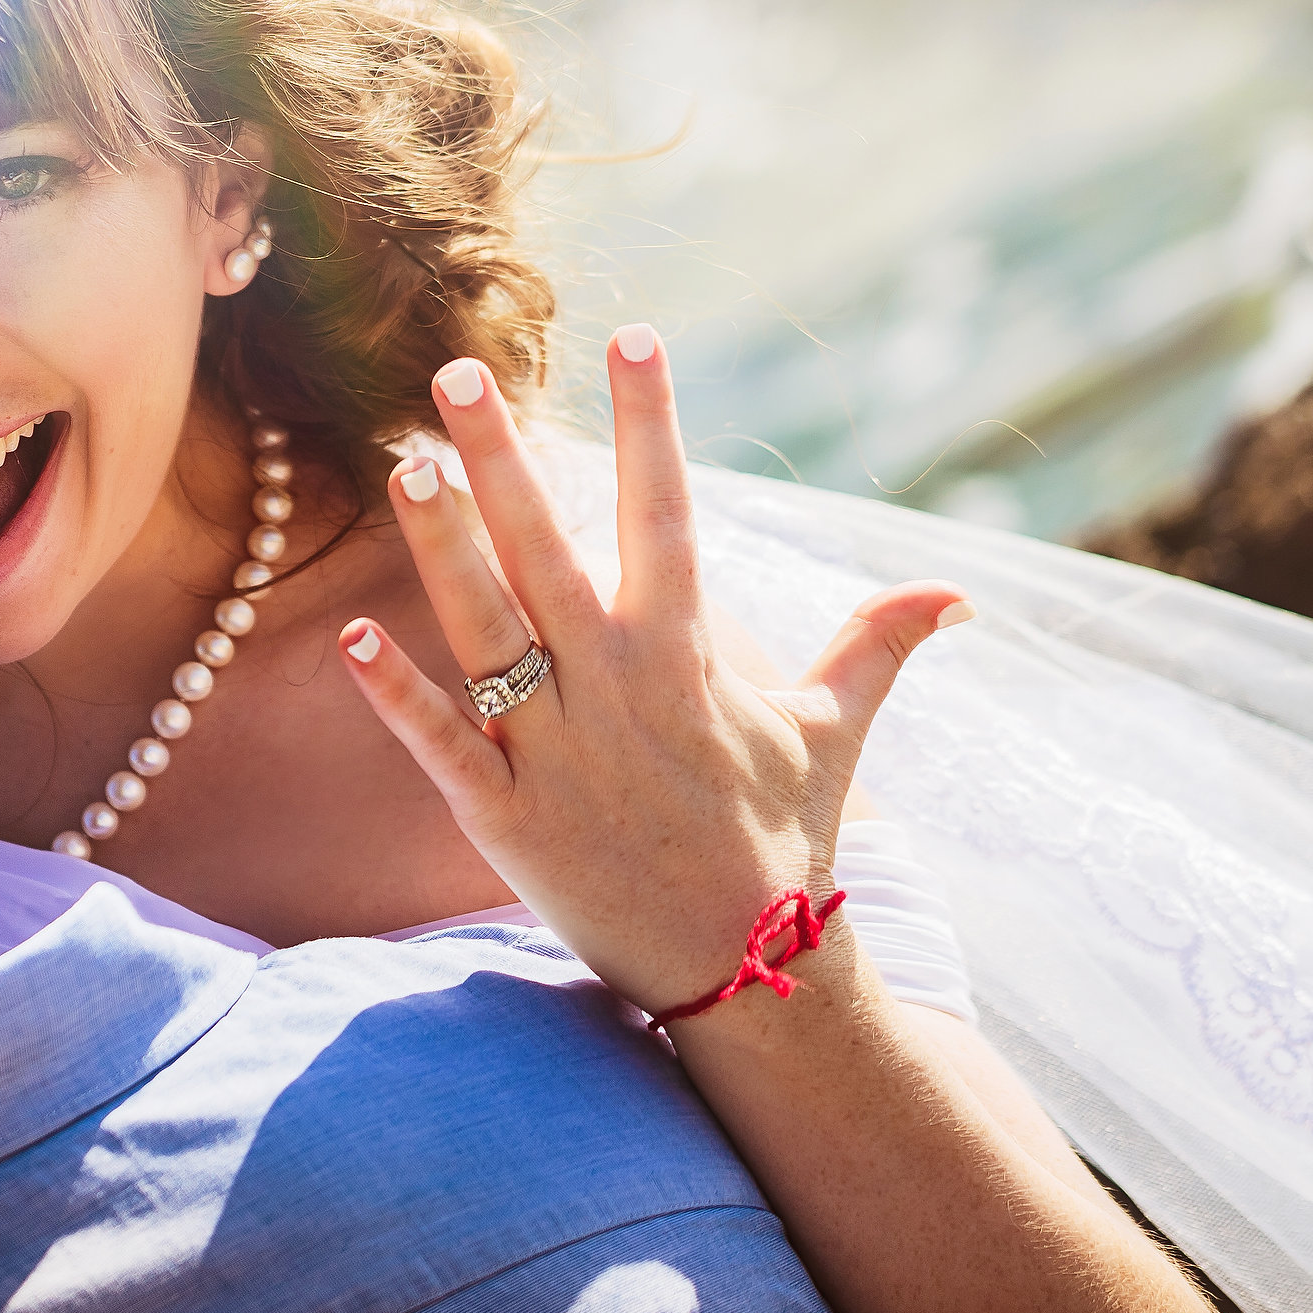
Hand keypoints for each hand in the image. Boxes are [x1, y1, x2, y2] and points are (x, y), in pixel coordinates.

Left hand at [335, 325, 970, 1017]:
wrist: (750, 975)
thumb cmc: (782, 843)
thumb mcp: (832, 733)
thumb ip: (874, 647)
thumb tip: (957, 593)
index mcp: (688, 654)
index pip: (666, 511)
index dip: (650, 424)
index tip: (634, 338)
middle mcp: (618, 688)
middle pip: (550, 548)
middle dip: (504, 457)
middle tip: (456, 371)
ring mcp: (558, 751)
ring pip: (488, 628)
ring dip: (442, 547)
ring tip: (406, 463)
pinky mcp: (509, 820)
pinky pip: (445, 748)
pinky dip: (401, 700)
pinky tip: (355, 641)